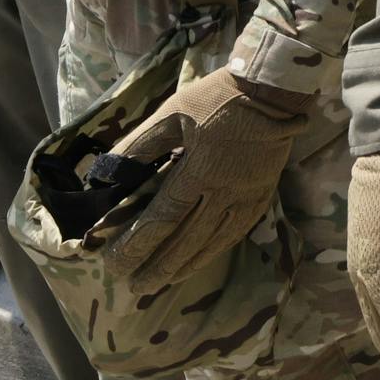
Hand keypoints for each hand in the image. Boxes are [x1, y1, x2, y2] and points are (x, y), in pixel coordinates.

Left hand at [102, 67, 308, 291]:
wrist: (275, 92)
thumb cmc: (218, 98)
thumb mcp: (172, 113)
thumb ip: (138, 146)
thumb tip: (105, 175)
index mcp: (198, 171)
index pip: (161, 219)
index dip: (136, 245)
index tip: (114, 264)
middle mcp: (222, 192)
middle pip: (185, 240)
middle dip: (157, 267)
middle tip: (135, 287)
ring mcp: (245, 196)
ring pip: (212, 242)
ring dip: (185, 266)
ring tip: (163, 282)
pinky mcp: (261, 196)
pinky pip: (236, 232)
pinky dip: (214, 251)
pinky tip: (200, 260)